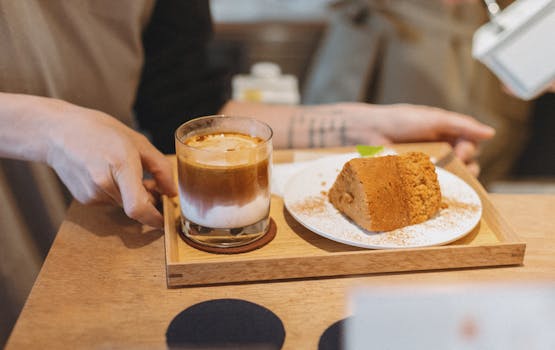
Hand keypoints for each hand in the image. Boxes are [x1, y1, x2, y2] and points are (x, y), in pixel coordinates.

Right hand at [45, 101, 175, 227]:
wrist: (58, 132)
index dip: (154, 218)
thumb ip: (161, 168)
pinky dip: (117, 192)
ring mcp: (91, 194)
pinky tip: (107, 172)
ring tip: (124, 169)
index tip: (164, 219)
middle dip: (148, 199)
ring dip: (132, 194)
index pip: (137, 207)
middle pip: (136, 206)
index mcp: (120, 165)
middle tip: (150, 181)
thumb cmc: (101, 131)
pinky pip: (110, 201)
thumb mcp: (138, 142)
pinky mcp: (84, 199)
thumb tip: (172, 192)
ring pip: (124, 204)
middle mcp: (104, 183)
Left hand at [336, 103, 494, 175]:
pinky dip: (439, 190)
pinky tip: (436, 191)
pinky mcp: (416, 180)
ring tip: (447, 178)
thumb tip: (491, 133)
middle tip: (455, 166)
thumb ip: (462, 125)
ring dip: (456, 180)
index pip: (471, 145)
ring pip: (453, 178)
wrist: (368, 132)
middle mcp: (441, 150)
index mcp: (447, 133)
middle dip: (467, 167)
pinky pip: (434, 188)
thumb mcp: (434, 119)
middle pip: (467, 164)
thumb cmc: (399, 120)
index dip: (469, 150)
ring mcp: (429, 166)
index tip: (460, 151)